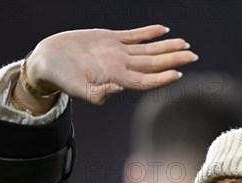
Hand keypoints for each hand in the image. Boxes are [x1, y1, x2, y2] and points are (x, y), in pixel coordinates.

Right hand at [18, 24, 197, 106]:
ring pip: (148, 49)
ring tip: (185, 44)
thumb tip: (117, 90)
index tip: (179, 73)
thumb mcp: (75, 89)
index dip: (162, 77)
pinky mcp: (109, 39)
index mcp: (115, 79)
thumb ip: (96, 93)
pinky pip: (134, 35)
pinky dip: (149, 32)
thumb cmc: (59, 78)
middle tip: (194, 55)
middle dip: (174, 59)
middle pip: (153, 64)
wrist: (46, 61)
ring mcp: (116, 52)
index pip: (145, 81)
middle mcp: (120, 66)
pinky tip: (163, 29)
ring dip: (166, 46)